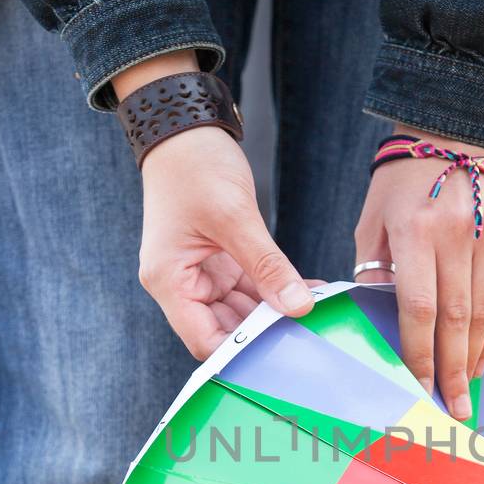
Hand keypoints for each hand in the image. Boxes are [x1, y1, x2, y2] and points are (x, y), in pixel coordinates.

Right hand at [127, 57, 311, 357]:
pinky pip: (250, 287)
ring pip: (242, 311)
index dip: (240, 353)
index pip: (205, 341)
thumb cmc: (194, 166)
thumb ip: (267, 265)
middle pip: (225, 330)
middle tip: (308, 335)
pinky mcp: (220, 260)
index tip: (281, 355)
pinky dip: (275, 290)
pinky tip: (306, 290)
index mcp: (169, 281)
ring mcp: (201, 273)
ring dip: (274, 312)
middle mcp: (181, 284)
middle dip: (264, 333)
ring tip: (314, 312)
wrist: (184, 128)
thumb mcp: (234, 217)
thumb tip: (297, 307)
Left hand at [354, 127, 483, 419]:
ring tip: (466, 390)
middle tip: (451, 409)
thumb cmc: (402, 183)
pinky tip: (481, 357)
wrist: (455, 132)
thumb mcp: (373, 220)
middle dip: (451, 370)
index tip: (417, 386)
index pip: (419, 307)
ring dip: (474, 357)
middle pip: (456, 319)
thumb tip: (380, 320)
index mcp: (415, 232)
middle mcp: (457, 235)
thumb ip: (375, 269)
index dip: (419, 352)